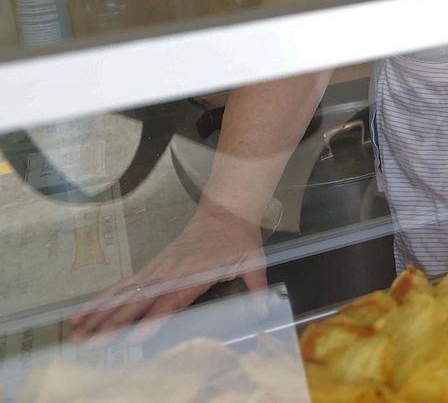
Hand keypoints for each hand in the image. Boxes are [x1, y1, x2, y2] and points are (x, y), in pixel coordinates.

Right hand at [68, 205, 266, 342]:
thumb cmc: (238, 240)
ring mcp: (157, 270)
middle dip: (113, 322)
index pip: (172, 299)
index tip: (136, 335)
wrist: (225, 212)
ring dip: (98, 314)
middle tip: (91, 342)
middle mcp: (170, 273)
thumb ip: (256, 287)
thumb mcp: (254, 262)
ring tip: (76, 332)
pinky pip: (122, 286)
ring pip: (122, 294)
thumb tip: (263, 310)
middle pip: (138, 300)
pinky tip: (83, 313)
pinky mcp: (150, 268)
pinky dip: (101, 300)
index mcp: (195, 274)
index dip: (154, 317)